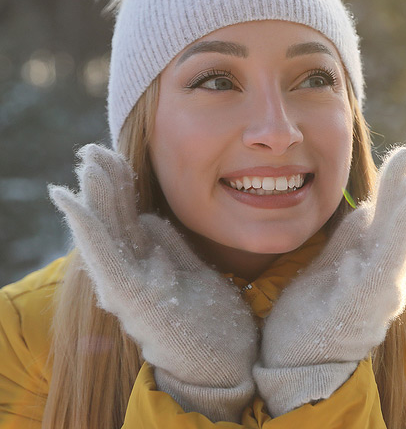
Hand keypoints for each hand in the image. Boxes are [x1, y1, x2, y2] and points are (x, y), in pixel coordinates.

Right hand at [49, 143, 258, 421]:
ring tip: (83, 164)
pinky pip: (105, 257)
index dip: (118, 183)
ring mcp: (129, 285)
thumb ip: (171, 245)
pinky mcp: (133, 297)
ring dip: (93, 196)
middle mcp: (133, 271)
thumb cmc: (213, 317)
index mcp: (149, 261)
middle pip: (113, 218)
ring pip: (104, 232)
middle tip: (90, 148)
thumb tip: (152, 216)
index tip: (112, 153)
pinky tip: (75, 204)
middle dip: (102, 181)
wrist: (228, 360)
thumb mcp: (195, 269)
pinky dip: (88, 229)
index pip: (127, 215)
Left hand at [253, 146, 405, 416]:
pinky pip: (377, 271)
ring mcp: (373, 296)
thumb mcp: (330, 264)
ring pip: (396, 249)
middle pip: (398, 231)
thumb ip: (350, 239)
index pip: (389, 221)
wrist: (292, 361)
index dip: (397, 189)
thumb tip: (368, 206)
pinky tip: (384, 221)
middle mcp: (381, 281)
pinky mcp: (357, 308)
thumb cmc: (312, 314)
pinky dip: (389, 244)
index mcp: (371, 266)